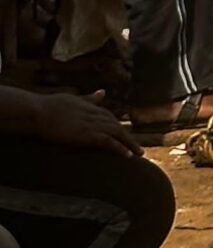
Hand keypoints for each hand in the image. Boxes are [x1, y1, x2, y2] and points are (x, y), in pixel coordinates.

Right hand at [0, 87, 137, 158]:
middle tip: (138, 148)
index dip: (119, 126)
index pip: (110, 117)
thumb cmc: (50, 105)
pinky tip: (128, 155)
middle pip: (117, 126)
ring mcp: (92, 124)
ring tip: (139, 154)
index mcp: (91, 106)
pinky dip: (120, 148)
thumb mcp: (74, 99)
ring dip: (129, 144)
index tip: (128, 133)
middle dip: (128, 137)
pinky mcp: (87, 134)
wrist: (38, 112)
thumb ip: (89, 98)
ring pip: (117, 134)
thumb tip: (103, 92)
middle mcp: (95, 114)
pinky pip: (108, 142)